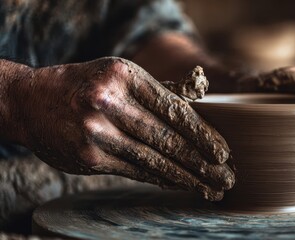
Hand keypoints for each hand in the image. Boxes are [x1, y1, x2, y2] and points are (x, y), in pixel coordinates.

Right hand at [9, 57, 233, 200]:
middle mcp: (108, 103)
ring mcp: (96, 132)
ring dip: (186, 178)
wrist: (32, 102)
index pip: (173, 109)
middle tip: (226, 177)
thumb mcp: (121, 74)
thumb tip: (201, 105)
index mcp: (124, 76)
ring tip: (210, 189)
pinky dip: (161, 179)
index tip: (223, 152)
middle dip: (202, 162)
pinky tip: (181, 185)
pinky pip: (135, 171)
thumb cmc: (87, 85)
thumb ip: (160, 90)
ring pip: (153, 159)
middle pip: (167, 138)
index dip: (203, 133)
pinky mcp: (88, 158)